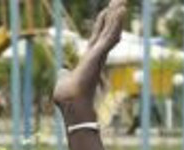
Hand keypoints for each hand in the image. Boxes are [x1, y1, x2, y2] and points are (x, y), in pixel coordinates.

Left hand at [52, 0, 126, 116]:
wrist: (71, 104)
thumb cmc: (68, 97)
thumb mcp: (64, 79)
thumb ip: (65, 74)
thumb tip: (62, 71)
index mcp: (90, 58)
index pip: (98, 36)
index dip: (103, 23)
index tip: (107, 11)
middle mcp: (97, 54)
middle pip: (107, 29)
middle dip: (113, 15)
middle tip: (119, 0)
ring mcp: (100, 54)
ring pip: (111, 30)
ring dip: (116, 15)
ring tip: (121, 0)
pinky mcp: (100, 54)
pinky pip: (110, 34)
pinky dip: (116, 22)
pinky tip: (120, 9)